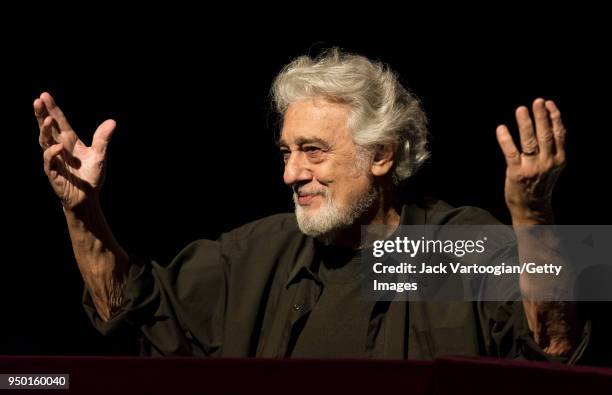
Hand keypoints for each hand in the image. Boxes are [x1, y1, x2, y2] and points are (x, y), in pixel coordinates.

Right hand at [35, 92, 116, 209]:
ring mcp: (54, 159)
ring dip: (45, 130)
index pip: (59, 121)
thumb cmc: (91, 176)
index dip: (52, 108)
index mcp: (69, 141)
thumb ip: (103, 139)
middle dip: (41, 114)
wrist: (87, 197)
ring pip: (44, 141)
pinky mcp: (53, 172)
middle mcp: (59, 147)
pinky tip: (58, 147)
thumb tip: (112, 122)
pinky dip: (52, 153)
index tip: (45, 95)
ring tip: (48, 119)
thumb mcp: (99, 155)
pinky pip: (49, 161)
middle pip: (47, 128)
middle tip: (37, 100)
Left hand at [495, 98, 565, 223]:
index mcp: (559, 159)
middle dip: (542, 116)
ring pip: (529, 142)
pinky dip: (505, 139)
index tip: (549, 103)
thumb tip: (547, 122)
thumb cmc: (540, 183)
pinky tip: (501, 128)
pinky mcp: (516, 173)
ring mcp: (532, 168)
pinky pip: (510, 152)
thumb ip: (552, 148)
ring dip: (525, 124)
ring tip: (521, 110)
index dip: (555, 117)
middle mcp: (547, 163)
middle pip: (545, 135)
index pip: (559, 134)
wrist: (532, 208)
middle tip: (537, 101)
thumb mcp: (552, 166)